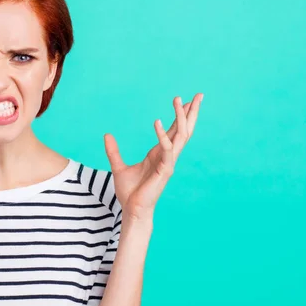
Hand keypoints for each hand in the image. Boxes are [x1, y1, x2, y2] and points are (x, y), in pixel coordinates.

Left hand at [104, 93, 202, 221]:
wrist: (131, 210)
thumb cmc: (129, 192)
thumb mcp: (118, 167)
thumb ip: (113, 151)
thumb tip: (106, 135)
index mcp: (159, 153)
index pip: (174, 130)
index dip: (180, 115)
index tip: (184, 99)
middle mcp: (167, 156)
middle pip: (184, 130)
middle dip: (191, 112)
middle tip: (199, 94)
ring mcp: (168, 163)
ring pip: (181, 136)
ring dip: (181, 118)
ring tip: (180, 101)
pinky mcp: (165, 170)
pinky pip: (167, 150)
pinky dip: (163, 136)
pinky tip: (157, 122)